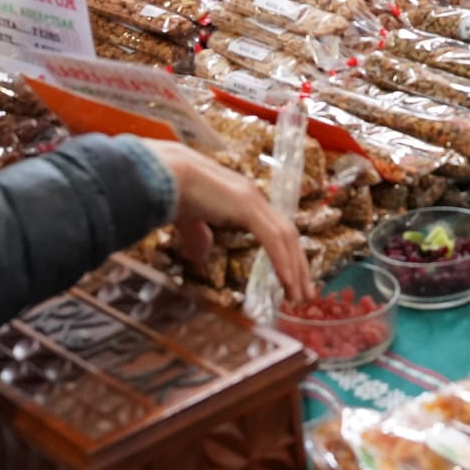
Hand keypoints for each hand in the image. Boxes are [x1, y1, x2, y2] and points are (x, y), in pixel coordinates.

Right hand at [143, 140, 313, 302]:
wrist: (165, 173)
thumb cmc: (173, 193)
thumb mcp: (189, 222)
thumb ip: (199, 237)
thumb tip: (201, 255)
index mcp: (244, 199)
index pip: (275, 229)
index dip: (286, 254)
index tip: (291, 278)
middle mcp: (254, 198)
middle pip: (288, 234)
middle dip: (299, 265)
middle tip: (305, 294)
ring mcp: (252, 200)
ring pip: (286, 238)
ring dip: (295, 269)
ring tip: (298, 296)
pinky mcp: (246, 207)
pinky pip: (272, 239)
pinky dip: (282, 262)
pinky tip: (287, 282)